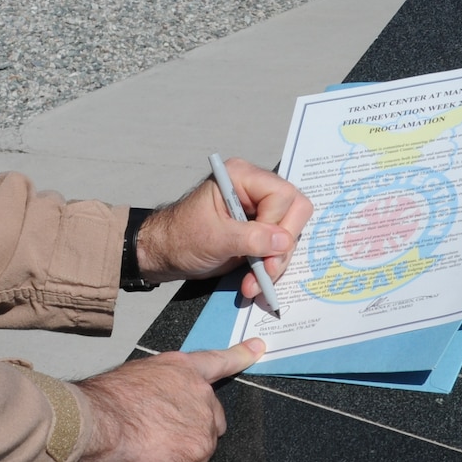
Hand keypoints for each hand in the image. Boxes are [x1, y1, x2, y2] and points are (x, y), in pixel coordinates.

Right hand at [73, 340, 262, 461]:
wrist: (105, 419)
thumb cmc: (112, 398)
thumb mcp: (141, 375)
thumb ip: (164, 385)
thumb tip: (162, 401)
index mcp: (184, 369)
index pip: (219, 361)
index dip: (241, 354)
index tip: (259, 347)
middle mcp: (201, 392)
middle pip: (213, 417)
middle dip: (196, 428)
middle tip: (165, 433)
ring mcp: (204, 422)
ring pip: (203, 445)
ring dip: (184, 451)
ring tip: (155, 445)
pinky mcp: (200, 449)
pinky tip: (158, 459)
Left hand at [134, 159, 312, 303]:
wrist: (166, 254)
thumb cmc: (180, 237)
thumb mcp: (214, 238)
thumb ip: (251, 239)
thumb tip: (284, 241)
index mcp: (242, 177)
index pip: (282, 195)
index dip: (275, 224)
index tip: (258, 247)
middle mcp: (256, 189)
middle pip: (295, 212)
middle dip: (281, 248)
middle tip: (265, 271)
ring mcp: (260, 210)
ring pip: (290, 234)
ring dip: (274, 264)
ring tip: (252, 284)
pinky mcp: (260, 231)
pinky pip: (280, 247)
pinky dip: (269, 267)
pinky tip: (253, 282)